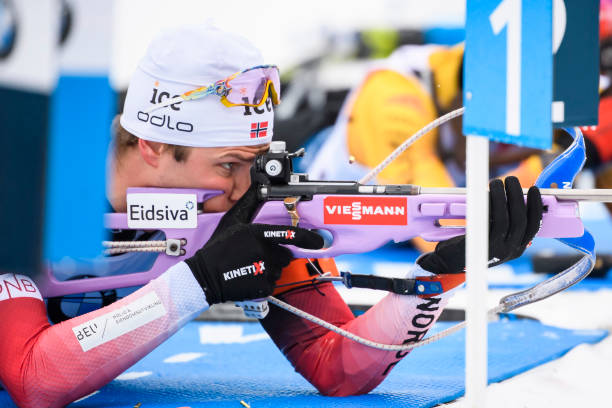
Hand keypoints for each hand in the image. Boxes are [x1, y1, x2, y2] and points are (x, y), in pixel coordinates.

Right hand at [185, 185, 322, 303]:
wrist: (204, 276)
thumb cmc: (217, 248)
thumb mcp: (231, 221)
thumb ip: (249, 203)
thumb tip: (258, 185)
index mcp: (258, 233)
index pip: (290, 235)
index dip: (308, 238)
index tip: (319, 241)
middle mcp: (264, 251)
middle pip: (285, 254)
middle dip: (276, 254)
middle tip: (257, 255)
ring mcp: (264, 270)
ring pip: (278, 269)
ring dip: (269, 268)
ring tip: (250, 266)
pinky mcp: (263, 286)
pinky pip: (272, 283)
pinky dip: (263, 281)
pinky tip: (249, 277)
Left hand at [417, 176, 542, 274]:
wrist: (448, 263)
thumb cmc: (471, 245)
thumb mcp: (494, 238)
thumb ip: (504, 222)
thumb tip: (510, 196)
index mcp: (517, 248)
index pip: (534, 226)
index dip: (536, 206)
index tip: (533, 189)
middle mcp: (510, 250)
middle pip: (521, 220)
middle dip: (518, 196)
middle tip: (511, 180)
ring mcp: (496, 249)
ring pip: (505, 219)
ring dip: (502, 197)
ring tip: (497, 182)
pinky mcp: (480, 245)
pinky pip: (488, 221)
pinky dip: (488, 206)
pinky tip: (484, 195)